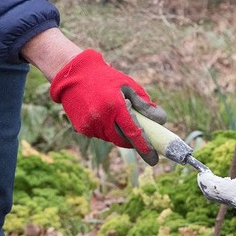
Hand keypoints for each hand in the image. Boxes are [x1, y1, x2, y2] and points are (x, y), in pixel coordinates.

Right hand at [49, 49, 166, 164]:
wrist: (74, 75)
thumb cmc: (105, 78)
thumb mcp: (127, 85)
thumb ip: (144, 104)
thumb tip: (161, 120)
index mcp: (115, 105)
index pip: (133, 131)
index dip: (144, 147)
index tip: (154, 159)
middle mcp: (102, 118)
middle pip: (123, 140)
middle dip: (133, 142)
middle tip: (141, 139)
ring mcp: (90, 125)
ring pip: (112, 138)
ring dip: (119, 134)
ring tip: (117, 116)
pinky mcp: (82, 129)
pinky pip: (100, 135)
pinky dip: (107, 130)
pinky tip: (103, 115)